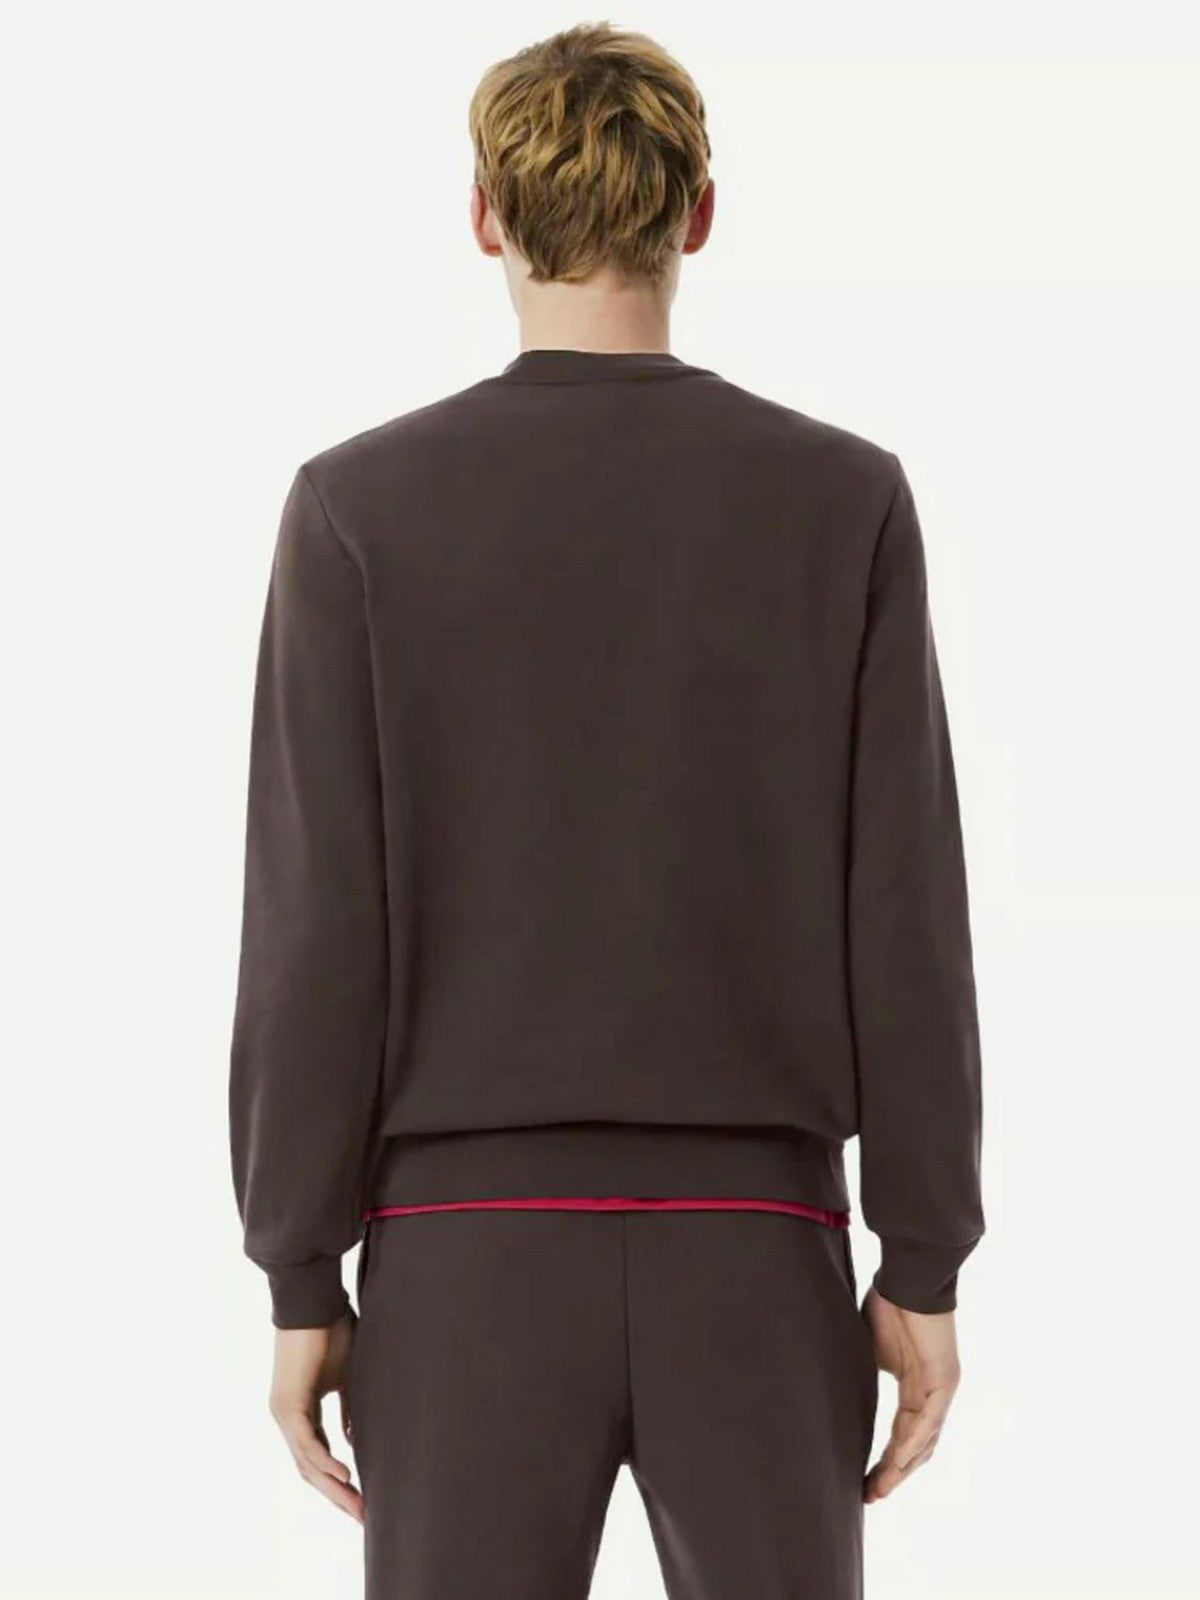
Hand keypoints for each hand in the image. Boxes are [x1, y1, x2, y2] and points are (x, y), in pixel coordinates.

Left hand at [268, 1309, 362, 1522]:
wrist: (314, 1300)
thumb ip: (348, 1408)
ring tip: (356, 1505)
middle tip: (361, 1515)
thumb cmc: (331, 1329)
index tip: (362, 1498)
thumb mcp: (346, 1376)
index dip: (339, 1479)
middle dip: (337, 1494)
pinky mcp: (287, 1404)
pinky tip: (344, 1474)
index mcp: (303, 1411)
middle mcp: (289, 1417)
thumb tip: (354, 1438)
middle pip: (310, 1468)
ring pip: (307, 1462)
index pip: (319, 1455)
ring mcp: (285, 1413)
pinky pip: (306, 1442)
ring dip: (332, 1486)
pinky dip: (324, 1461)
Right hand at [863, 1287, 959, 1503]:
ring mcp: (940, 1389)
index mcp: (914, 1386)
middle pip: (914, 1446)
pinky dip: (913, 1444)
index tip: (863, 1483)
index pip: (900, 1434)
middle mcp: (930, 1394)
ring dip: (901, 1468)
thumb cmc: (888, 1303)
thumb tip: (830, 1389)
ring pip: (923, 1442)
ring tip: (879, 1490)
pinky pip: (929, 1421)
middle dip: (891, 1474)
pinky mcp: (944, 1380)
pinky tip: (898, 1463)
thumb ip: (860, 1372)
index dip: (884, 1461)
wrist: (908, 1276)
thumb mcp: (867, 1347)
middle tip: (869, 1496)